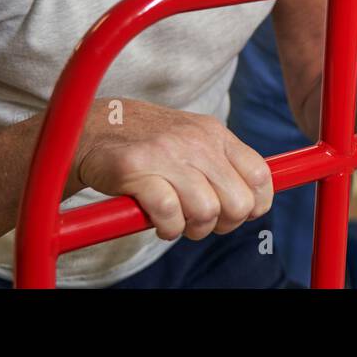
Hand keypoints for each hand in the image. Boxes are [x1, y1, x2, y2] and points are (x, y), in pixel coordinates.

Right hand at [75, 99, 272, 241]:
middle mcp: (197, 141)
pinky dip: (167, 227)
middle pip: (238, 202)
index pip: (260, 175)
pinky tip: (158, 221)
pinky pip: (169, 213)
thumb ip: (224, 164)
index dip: (255, 205)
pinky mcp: (136, 169)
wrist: (96, 128)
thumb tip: (256, 200)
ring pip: (206, 211)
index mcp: (216, 135)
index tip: (237, 214)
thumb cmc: (151, 144)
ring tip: (176, 220)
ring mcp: (167, 153)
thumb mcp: (194, 141)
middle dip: (224, 224)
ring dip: (192, 229)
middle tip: (201, 222)